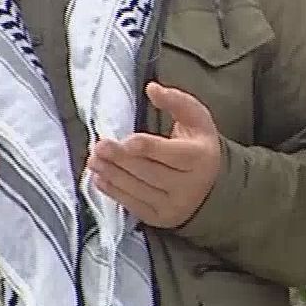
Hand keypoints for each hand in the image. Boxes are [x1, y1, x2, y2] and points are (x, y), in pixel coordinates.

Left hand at [87, 82, 223, 229]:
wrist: (212, 187)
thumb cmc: (198, 146)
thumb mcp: (196, 119)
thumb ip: (176, 101)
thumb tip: (152, 88)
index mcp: (200, 158)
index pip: (171, 154)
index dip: (147, 148)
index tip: (126, 141)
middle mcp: (189, 185)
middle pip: (149, 172)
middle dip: (121, 160)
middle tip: (100, 147)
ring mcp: (174, 205)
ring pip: (138, 189)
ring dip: (112, 174)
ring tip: (94, 160)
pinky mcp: (159, 218)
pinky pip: (133, 205)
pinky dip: (114, 192)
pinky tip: (101, 179)